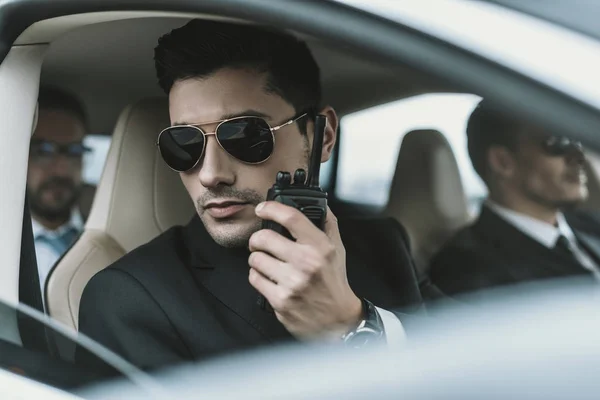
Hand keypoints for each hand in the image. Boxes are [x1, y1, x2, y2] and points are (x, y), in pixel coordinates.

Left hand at [248, 201, 362, 340]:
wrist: (338, 320)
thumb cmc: (334, 282)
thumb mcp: (337, 249)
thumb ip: (327, 224)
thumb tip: (318, 203)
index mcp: (320, 247)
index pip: (292, 218)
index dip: (271, 208)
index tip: (262, 208)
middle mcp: (306, 263)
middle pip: (264, 238)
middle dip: (258, 239)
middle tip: (260, 242)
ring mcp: (292, 283)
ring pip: (255, 259)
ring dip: (257, 259)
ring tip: (268, 263)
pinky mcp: (280, 301)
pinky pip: (255, 279)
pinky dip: (258, 277)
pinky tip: (269, 279)